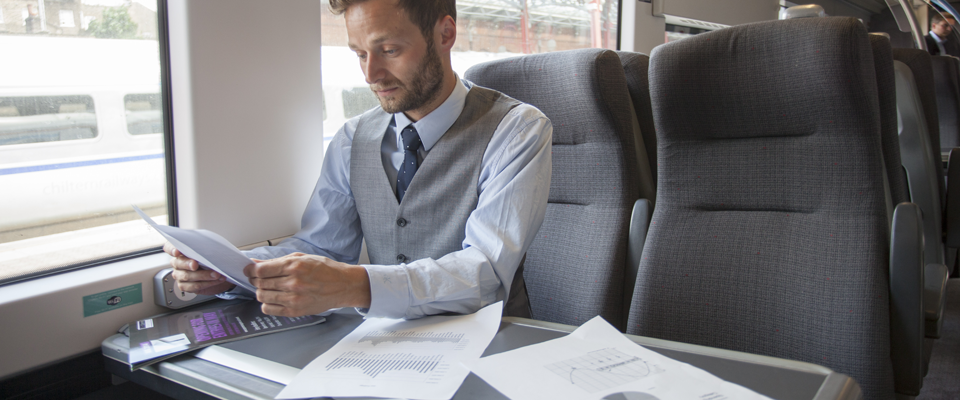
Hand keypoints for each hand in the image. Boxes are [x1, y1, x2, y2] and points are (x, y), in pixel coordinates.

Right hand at [164, 242, 236, 295]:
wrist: (216, 273)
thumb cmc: (209, 259)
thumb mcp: (207, 250)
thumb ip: (203, 248)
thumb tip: (208, 247)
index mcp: (180, 251)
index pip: (169, 248)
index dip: (171, 249)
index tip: (177, 251)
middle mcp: (177, 263)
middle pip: (178, 263)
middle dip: (188, 264)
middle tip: (196, 265)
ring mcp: (179, 275)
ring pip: (187, 276)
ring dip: (204, 275)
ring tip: (216, 274)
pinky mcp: (185, 286)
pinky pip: (194, 286)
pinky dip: (207, 283)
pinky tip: (216, 280)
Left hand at [244, 252, 370, 316]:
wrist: (343, 285)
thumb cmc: (325, 270)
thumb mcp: (302, 258)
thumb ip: (277, 261)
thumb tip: (256, 264)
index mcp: (295, 266)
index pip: (261, 270)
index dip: (251, 270)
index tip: (249, 270)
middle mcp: (293, 282)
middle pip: (260, 283)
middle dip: (256, 280)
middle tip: (259, 278)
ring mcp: (294, 298)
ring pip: (262, 297)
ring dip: (261, 291)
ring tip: (268, 288)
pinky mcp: (295, 310)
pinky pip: (269, 309)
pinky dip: (266, 304)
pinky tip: (273, 298)